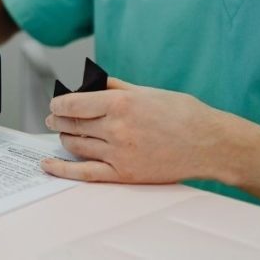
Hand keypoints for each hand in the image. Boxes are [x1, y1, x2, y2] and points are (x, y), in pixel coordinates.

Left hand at [41, 77, 232, 183]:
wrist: (210, 144)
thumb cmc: (182, 114)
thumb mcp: (145, 91)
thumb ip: (113, 88)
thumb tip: (87, 85)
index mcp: (121, 104)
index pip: (73, 103)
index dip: (58, 103)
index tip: (55, 103)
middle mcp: (117, 129)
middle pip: (72, 123)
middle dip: (57, 118)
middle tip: (53, 116)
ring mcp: (119, 153)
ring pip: (76, 145)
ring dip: (64, 137)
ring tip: (63, 131)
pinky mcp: (124, 174)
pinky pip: (85, 173)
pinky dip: (63, 169)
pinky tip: (48, 164)